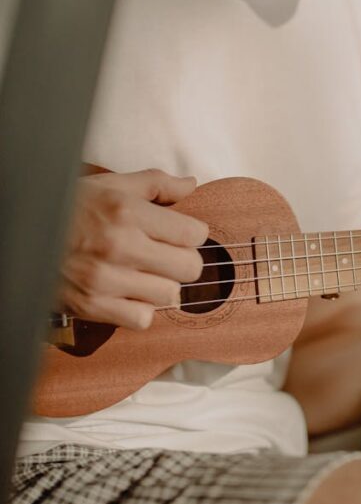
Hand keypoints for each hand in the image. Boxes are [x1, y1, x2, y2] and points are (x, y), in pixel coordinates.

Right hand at [59, 169, 208, 330]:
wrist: (22, 234)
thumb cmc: (68, 207)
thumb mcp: (111, 184)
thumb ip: (156, 184)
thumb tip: (190, 185)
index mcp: (128, 211)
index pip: (195, 234)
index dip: (191, 234)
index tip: (179, 234)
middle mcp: (120, 246)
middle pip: (190, 268)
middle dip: (182, 261)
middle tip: (165, 256)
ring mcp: (106, 279)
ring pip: (170, 295)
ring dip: (161, 286)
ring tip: (143, 274)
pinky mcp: (91, 306)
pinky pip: (142, 319)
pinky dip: (139, 309)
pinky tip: (127, 293)